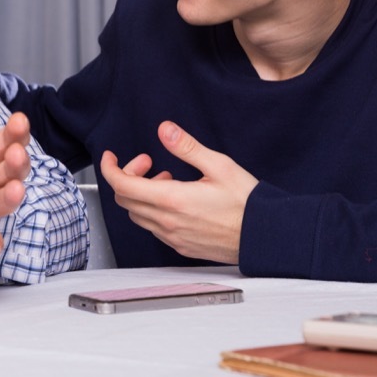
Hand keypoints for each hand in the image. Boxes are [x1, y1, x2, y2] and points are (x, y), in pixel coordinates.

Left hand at [100, 121, 256, 263]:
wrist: (266, 237)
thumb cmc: (247, 204)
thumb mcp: (219, 166)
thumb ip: (187, 147)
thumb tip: (165, 130)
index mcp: (171, 200)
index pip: (122, 185)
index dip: (110, 168)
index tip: (110, 157)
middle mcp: (167, 222)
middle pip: (125, 200)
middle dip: (129, 177)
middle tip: (149, 163)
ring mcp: (173, 237)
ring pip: (138, 215)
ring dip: (142, 195)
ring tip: (166, 180)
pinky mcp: (181, 246)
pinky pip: (154, 228)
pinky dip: (153, 210)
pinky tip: (175, 200)